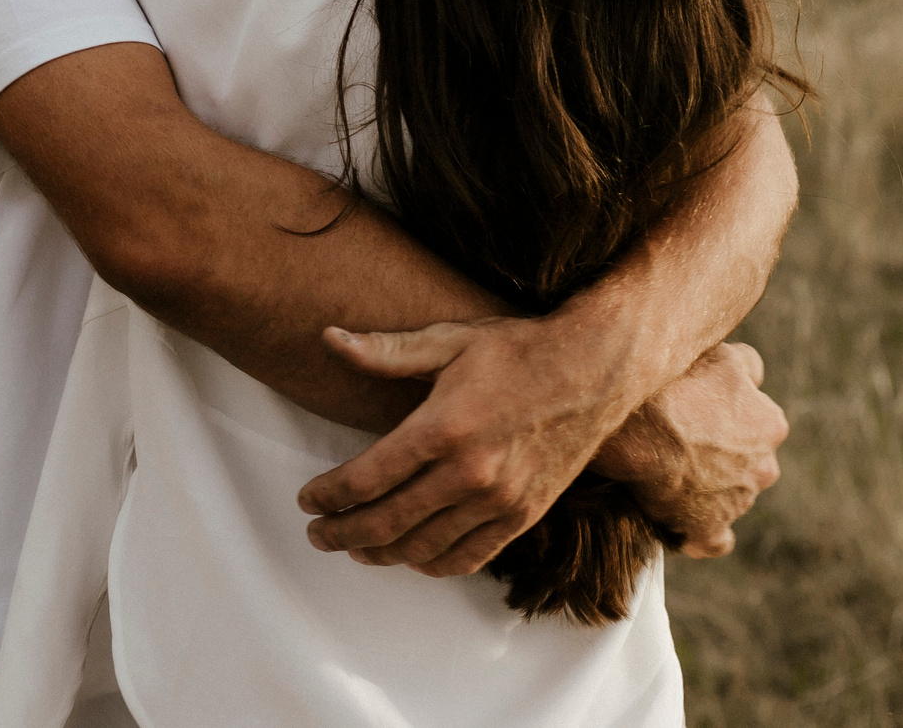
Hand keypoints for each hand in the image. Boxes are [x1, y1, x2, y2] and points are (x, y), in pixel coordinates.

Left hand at [294, 316, 641, 578]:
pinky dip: (431, 564)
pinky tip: (410, 556)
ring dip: (380, 553)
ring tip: (355, 546)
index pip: (367, 478)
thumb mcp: (449, 341)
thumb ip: (386, 351)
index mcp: (443, 427)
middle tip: (318, 534)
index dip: (328, 494)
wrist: (595, 370)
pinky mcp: (523, 516)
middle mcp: (469, 472)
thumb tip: (329, 339)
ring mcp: (499, 500)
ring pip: (422, 547)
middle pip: (386, 521)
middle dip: (342, 532)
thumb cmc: (517, 349)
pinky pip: (467, 558)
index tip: (307, 499)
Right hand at [594, 342, 784, 557]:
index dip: (725, 416)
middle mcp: (764, 468)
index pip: (756, 420)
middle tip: (681, 441)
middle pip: (745, 462)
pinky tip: (681, 522)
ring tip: (665, 473)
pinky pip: (713, 540)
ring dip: (705, 489)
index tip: (698, 411)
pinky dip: (701, 533)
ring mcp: (738, 503)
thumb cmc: (679, 385)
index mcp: (772, 425)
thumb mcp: (723, 354)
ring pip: (726, 497)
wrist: (641, 428)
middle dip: (721, 456)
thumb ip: (749, 366)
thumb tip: (755, 378)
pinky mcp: (709, 530)